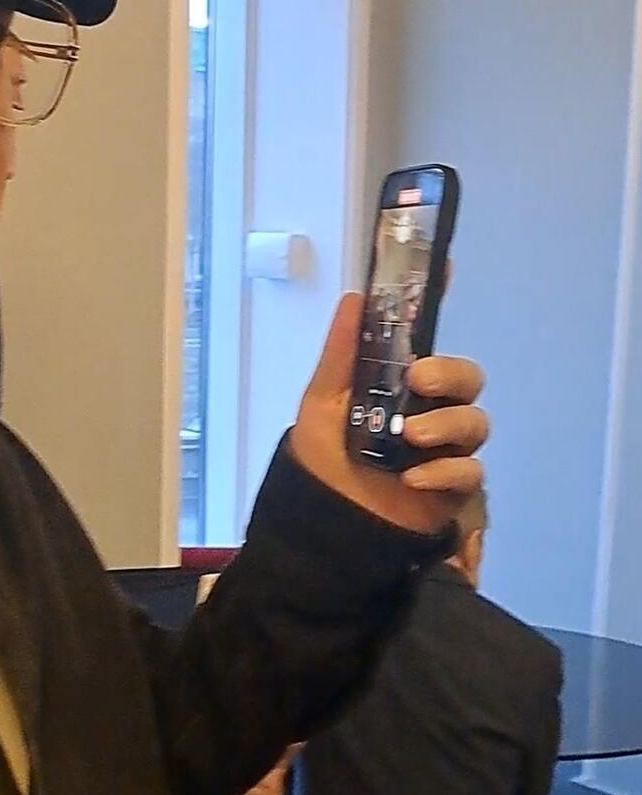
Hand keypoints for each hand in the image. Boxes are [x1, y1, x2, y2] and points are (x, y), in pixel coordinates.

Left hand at [289, 294, 487, 535]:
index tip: (444, 269)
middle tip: (419, 380)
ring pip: (476, 424)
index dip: (438, 303)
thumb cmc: (320, 462)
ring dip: (446, 425)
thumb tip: (354, 299)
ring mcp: (445, 450)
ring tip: (409, 439)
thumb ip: (340, 356)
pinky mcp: (453, 490)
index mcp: (401, 386)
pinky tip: (414, 479)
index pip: (429, 340)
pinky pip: (470, 473)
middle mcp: (430, 411)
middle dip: (451, 375)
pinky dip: (446, 472)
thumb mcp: (322, 404)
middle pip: (468, 380)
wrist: (319, 524)